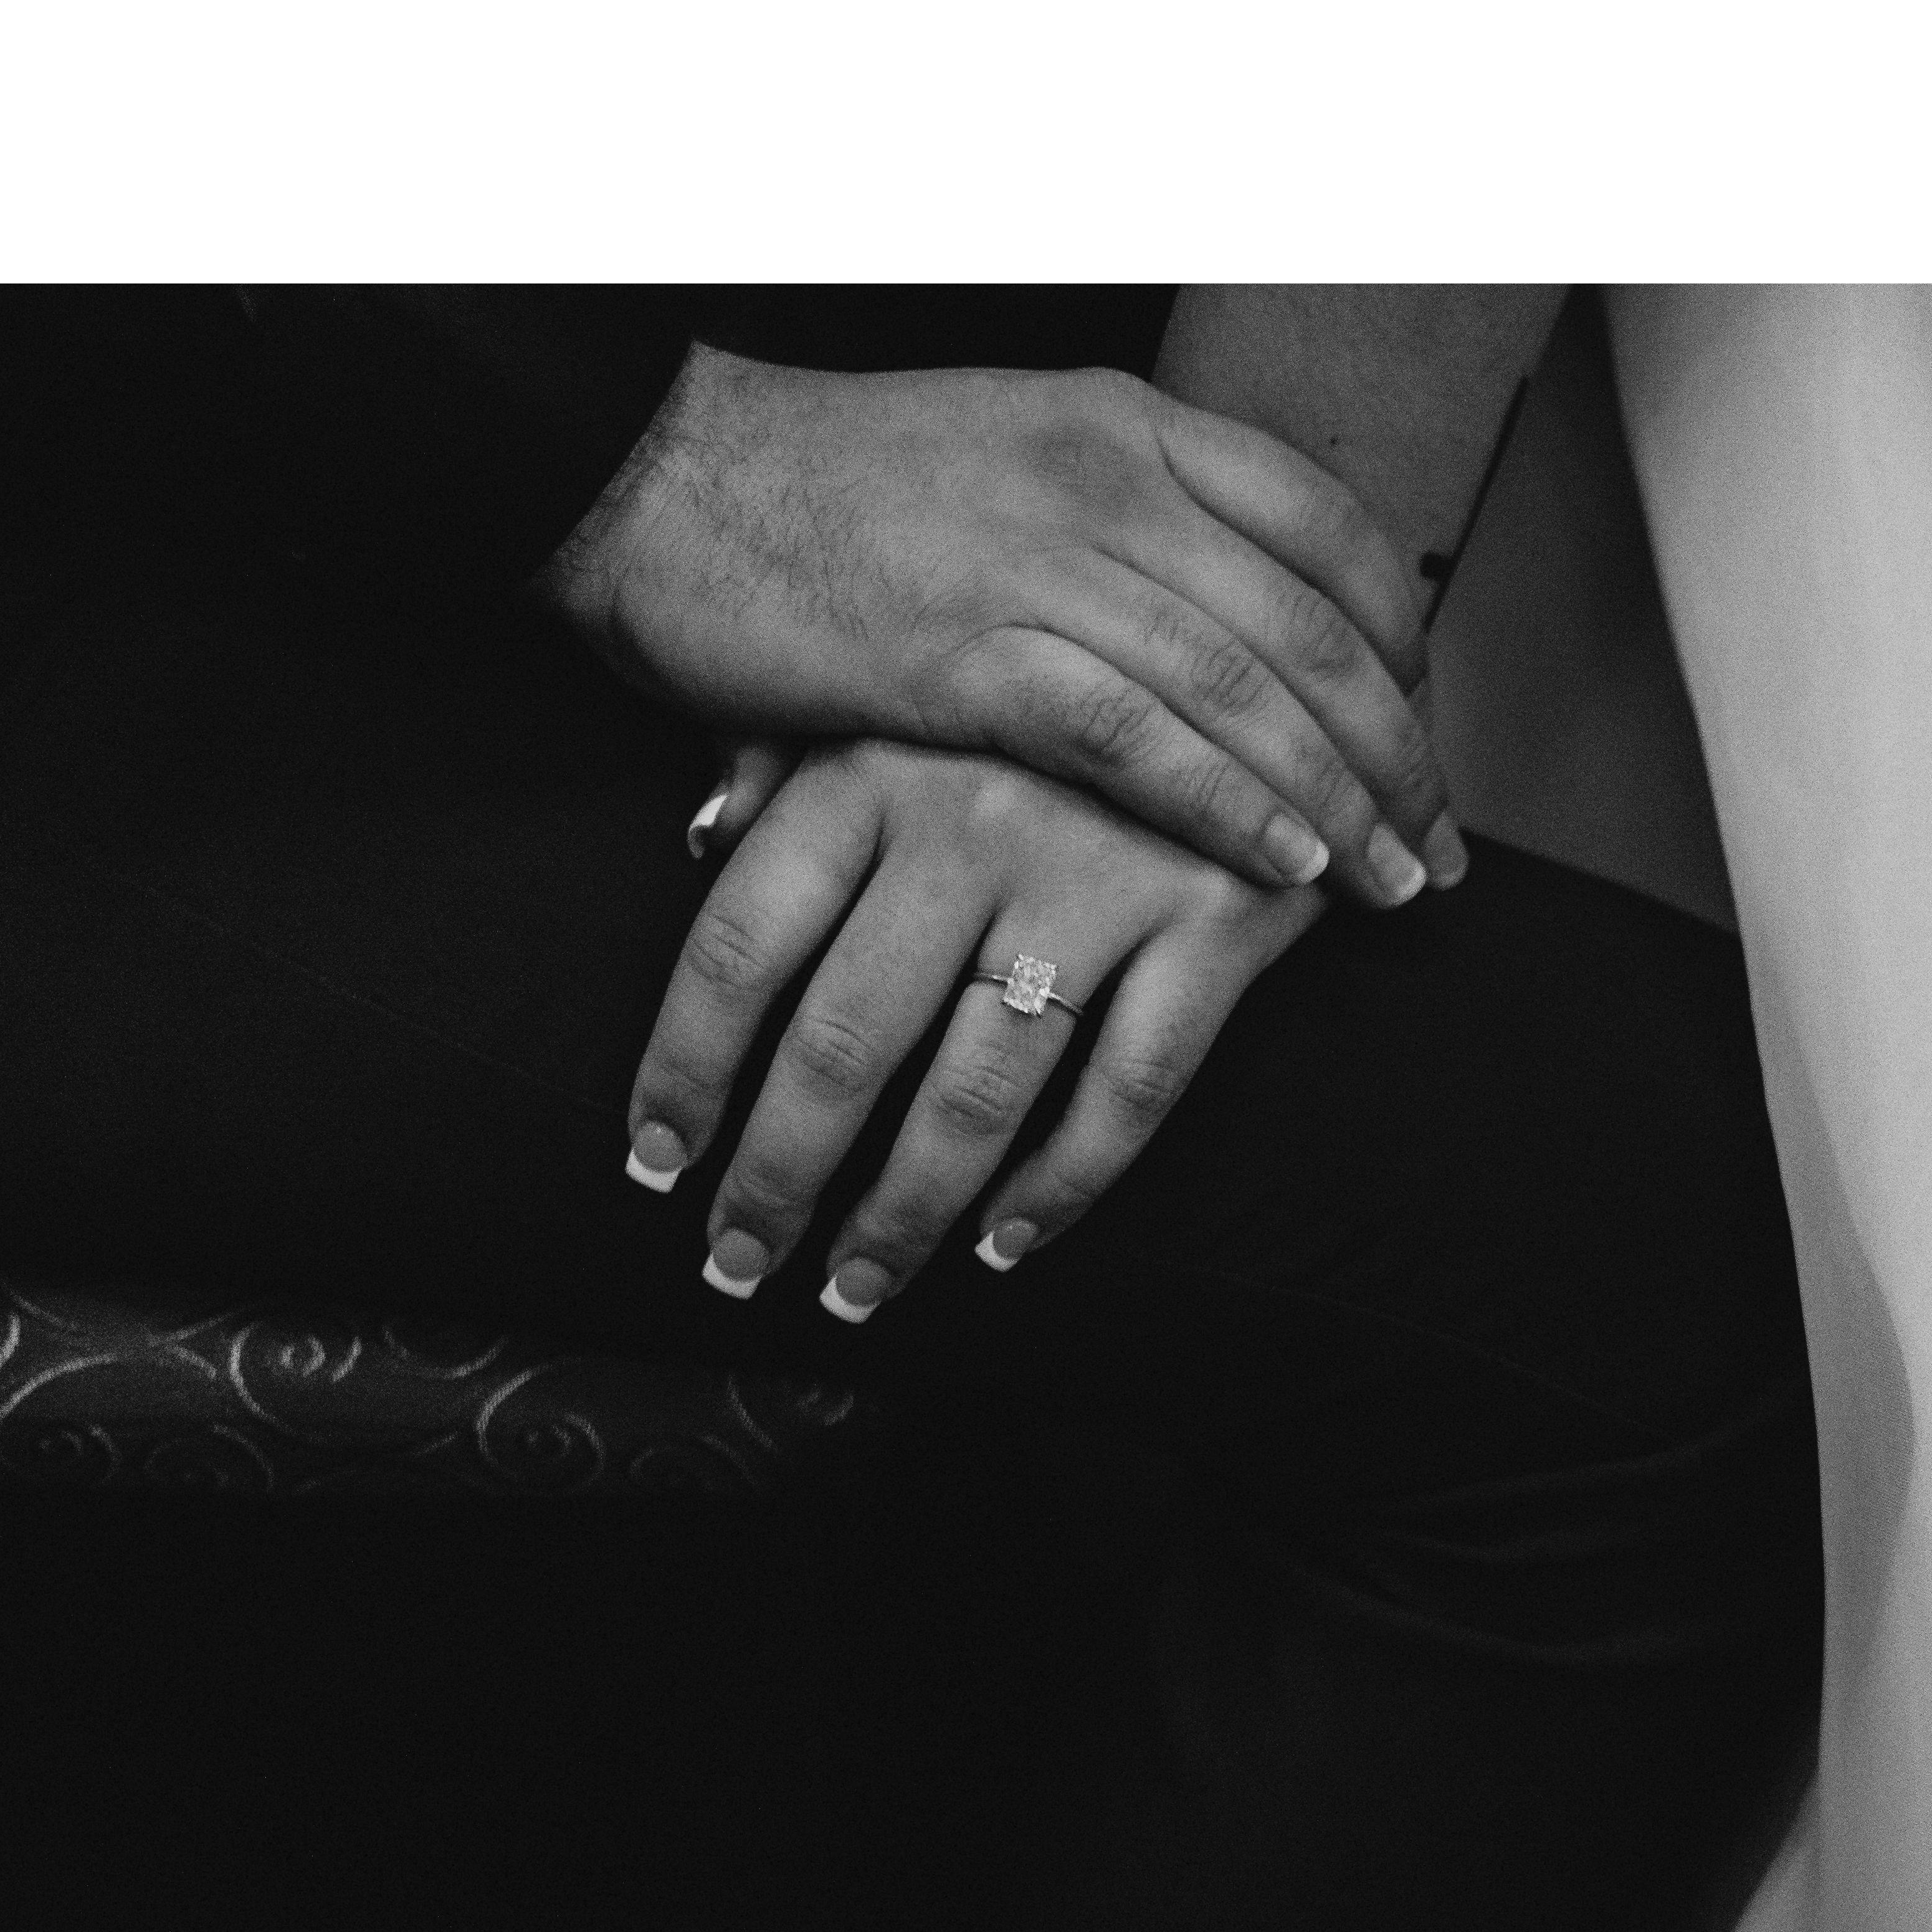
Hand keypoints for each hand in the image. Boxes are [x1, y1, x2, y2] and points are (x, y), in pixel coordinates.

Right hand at [548, 351, 1467, 904]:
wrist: (657, 479)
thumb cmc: (825, 495)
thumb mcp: (1007, 466)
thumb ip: (1118, 535)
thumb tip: (1214, 637)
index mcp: (1126, 425)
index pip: (1326, 529)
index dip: (1403, 644)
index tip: (1425, 736)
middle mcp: (1106, 479)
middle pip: (1314, 625)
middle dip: (1399, 750)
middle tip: (1437, 845)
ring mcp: (1038, 561)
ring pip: (1247, 689)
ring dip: (1340, 800)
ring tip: (1389, 885)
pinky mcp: (966, 654)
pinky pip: (1140, 739)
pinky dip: (1229, 807)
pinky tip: (1286, 867)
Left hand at [627, 739, 1335, 1313]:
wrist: (1276, 642)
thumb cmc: (1052, 681)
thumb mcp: (908, 680)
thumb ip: (796, 752)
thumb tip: (702, 841)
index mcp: (873, 762)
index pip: (741, 945)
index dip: (684, 1070)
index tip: (655, 1161)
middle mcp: (972, 821)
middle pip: (842, 1044)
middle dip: (778, 1178)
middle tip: (739, 1265)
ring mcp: (1100, 875)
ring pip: (975, 1092)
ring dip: (902, 1215)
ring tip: (854, 1289)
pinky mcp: (1218, 919)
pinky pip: (1127, 1091)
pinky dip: (1061, 1186)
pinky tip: (1005, 1244)